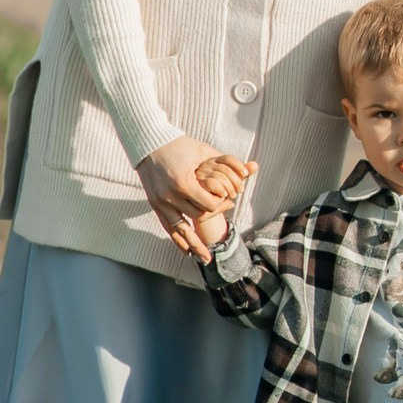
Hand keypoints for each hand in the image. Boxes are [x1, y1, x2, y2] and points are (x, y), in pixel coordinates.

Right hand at [139, 136, 246, 255]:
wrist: (150, 143)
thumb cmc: (180, 145)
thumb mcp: (204, 152)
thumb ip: (227, 162)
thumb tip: (253, 168)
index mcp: (184, 183)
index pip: (209, 205)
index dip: (221, 206)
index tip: (229, 202)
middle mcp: (171, 195)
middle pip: (197, 217)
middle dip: (211, 219)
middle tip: (222, 222)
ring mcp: (161, 201)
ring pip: (181, 230)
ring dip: (194, 245)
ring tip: (206, 259)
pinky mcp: (154, 204)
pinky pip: (167, 227)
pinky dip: (177, 240)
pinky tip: (186, 252)